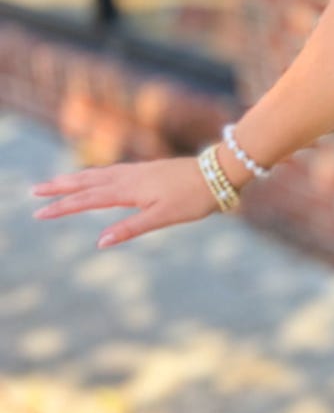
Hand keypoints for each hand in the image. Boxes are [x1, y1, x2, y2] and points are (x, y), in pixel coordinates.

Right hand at [30, 155, 229, 249]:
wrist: (219, 172)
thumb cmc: (194, 197)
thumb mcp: (163, 217)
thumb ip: (131, 228)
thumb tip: (100, 242)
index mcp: (128, 190)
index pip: (87, 199)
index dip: (62, 207)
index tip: (39, 212)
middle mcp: (128, 177)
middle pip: (86, 182)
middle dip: (60, 187)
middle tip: (34, 192)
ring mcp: (137, 171)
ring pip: (98, 174)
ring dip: (75, 179)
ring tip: (56, 183)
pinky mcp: (147, 170)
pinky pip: (112, 171)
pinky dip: (95, 174)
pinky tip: (96, 177)